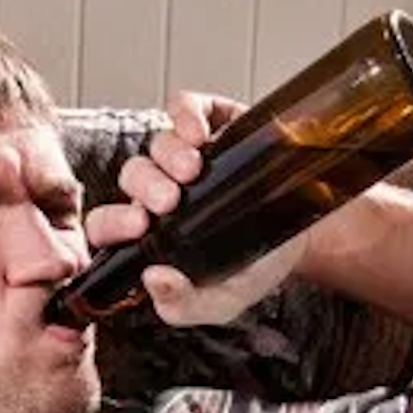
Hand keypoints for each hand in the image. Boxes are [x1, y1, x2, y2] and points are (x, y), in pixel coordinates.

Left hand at [84, 91, 314, 327]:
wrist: (305, 237)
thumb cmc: (253, 270)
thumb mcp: (222, 302)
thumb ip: (183, 305)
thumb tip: (153, 279)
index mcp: (149, 234)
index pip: (108, 225)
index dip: (113, 223)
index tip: (140, 228)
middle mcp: (159, 192)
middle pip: (132, 178)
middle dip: (145, 187)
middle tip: (169, 202)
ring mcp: (184, 155)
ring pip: (156, 145)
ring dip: (168, 156)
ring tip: (194, 170)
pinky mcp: (212, 123)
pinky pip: (184, 107)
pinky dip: (186, 114)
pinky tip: (199, 133)